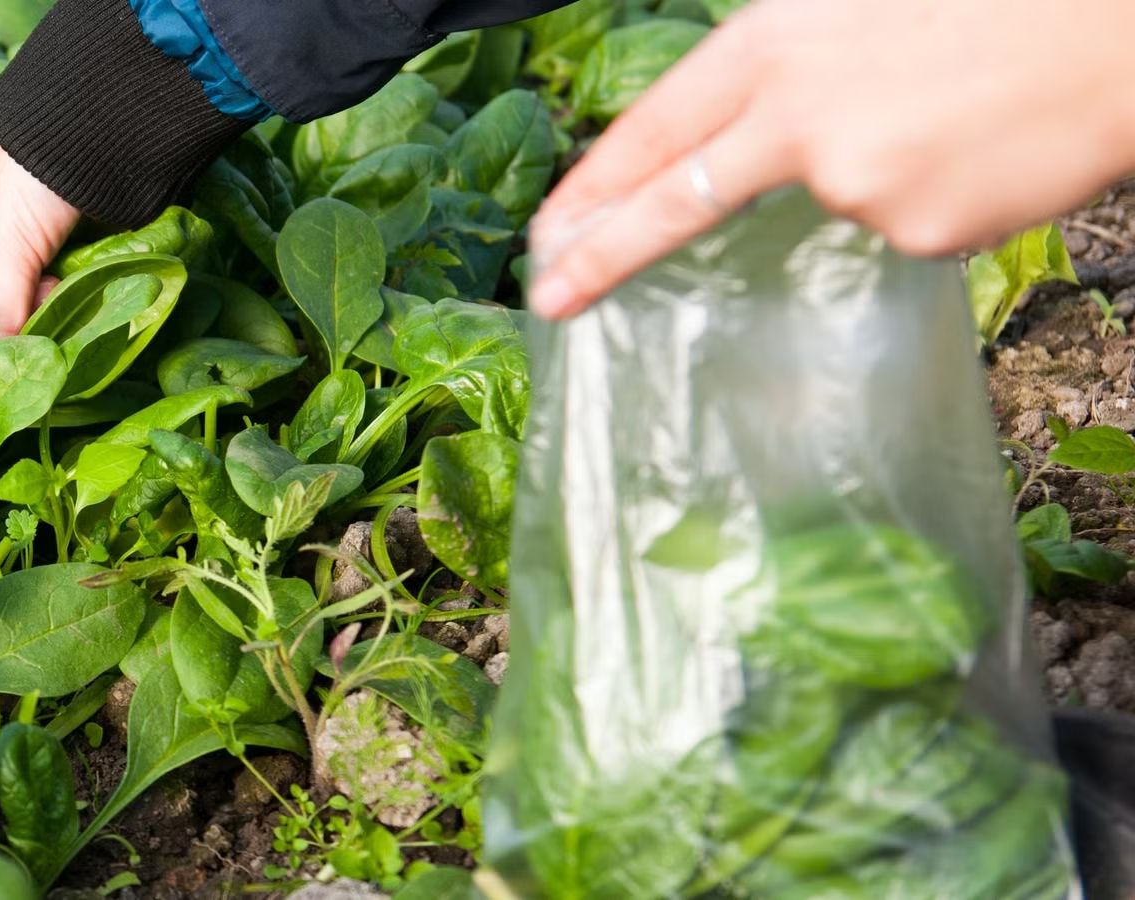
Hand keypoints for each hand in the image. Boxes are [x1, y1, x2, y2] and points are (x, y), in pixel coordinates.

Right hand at [0, 142, 79, 351]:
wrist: (107, 129)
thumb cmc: (35, 174)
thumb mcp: (6, 246)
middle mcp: (6, 256)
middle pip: (8, 319)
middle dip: (21, 332)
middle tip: (37, 328)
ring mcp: (51, 260)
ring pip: (48, 315)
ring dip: (57, 321)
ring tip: (63, 300)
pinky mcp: (92, 261)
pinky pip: (83, 302)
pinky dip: (86, 309)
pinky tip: (88, 305)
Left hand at [529, 0, 1134, 318]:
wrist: (1125, 30)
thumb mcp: (864, 3)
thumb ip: (789, 61)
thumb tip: (745, 132)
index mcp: (779, 42)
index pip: (656, 128)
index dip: (594, 185)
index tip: (545, 234)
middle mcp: (799, 115)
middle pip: (676, 199)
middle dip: (602, 256)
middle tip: (546, 296)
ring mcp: (855, 182)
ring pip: (837, 199)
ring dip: (878, 166)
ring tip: (957, 105)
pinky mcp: (917, 231)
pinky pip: (904, 224)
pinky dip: (931, 193)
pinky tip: (984, 144)